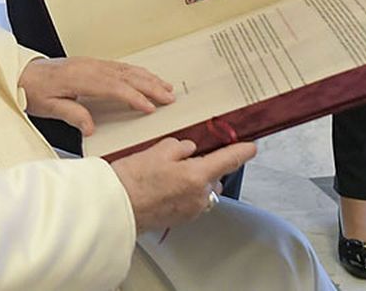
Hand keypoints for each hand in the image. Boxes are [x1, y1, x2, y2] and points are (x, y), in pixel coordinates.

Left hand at [19, 57, 174, 135]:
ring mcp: (91, 63)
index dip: (134, 97)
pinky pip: (119, 67)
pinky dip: (136, 72)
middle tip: (169, 97)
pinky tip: (145, 77)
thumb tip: (90, 127)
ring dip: (147, 77)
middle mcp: (89, 67)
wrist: (22, 73)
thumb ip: (71, 114)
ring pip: (126, 69)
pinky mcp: (92, 64)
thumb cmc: (33, 90)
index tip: (150, 107)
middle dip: (150, 86)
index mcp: (80, 78)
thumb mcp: (48, 107)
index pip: (114, 87)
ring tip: (165, 87)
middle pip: (126, 76)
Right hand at [111, 137, 257, 231]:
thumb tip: (188, 149)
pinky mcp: (180, 219)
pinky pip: (191, 201)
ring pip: (203, 190)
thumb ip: (180, 147)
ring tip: (168, 173)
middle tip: (183, 157)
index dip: (242, 152)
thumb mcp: (157, 151)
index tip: (250, 148)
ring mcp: (191, 210)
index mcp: (196, 176)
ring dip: (194, 181)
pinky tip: (163, 186)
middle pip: (214, 177)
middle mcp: (199, 196)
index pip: (228, 160)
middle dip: (205, 166)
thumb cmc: (131, 181)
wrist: (115, 208)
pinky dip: (184, 192)